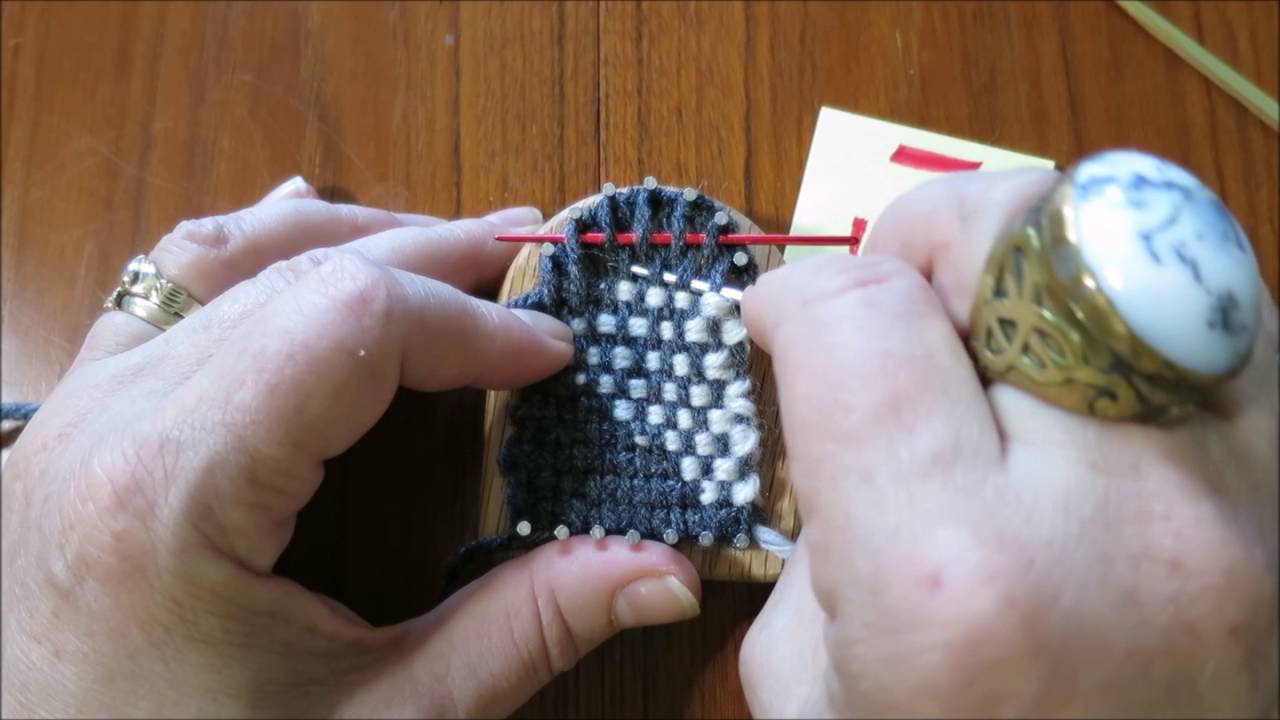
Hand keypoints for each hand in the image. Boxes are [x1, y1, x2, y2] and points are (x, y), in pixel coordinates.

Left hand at [1, 177, 701, 716]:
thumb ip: (523, 633)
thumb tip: (665, 573)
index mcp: (174, 490)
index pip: (348, 321)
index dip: (471, 320)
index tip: (555, 354)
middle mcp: (108, 422)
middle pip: (298, 270)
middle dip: (434, 258)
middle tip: (536, 257)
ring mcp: (76, 413)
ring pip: (223, 255)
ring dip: (352, 238)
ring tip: (451, 244)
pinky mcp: (73, 426)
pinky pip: (162, 290)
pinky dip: (257, 251)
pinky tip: (310, 229)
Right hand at [738, 170, 1278, 716]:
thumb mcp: (818, 689)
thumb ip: (817, 509)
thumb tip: (837, 387)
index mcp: (959, 578)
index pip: (862, 317)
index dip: (796, 298)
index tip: (781, 328)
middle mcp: (1125, 510)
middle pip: (1021, 230)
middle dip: (924, 241)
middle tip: (896, 309)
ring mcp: (1252, 489)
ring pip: (1145, 234)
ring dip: (1039, 259)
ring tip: (999, 341)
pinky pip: (1227, 304)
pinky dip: (1134, 302)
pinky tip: (1091, 377)